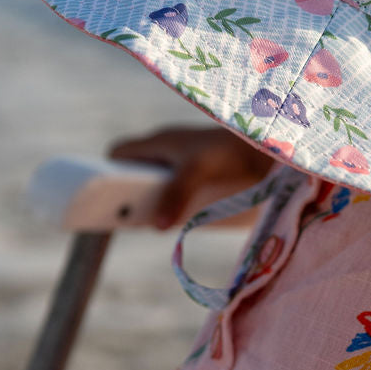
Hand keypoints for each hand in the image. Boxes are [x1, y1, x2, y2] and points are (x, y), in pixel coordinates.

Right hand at [108, 124, 273, 228]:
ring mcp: (185, 166)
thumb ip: (176, 195)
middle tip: (123, 218)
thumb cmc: (230, 151)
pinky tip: (175, 224)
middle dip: (127, 194)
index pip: (118, 152)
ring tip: (145, 225)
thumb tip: (156, 227)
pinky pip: (176, 194)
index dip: (105, 170)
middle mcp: (169, 152)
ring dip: (150, 204)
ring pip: (156, 186)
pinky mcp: (202, 180)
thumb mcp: (198, 170)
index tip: (100, 197)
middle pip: (134, 173)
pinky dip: (170, 208)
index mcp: (159, 141)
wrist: (271, 149)